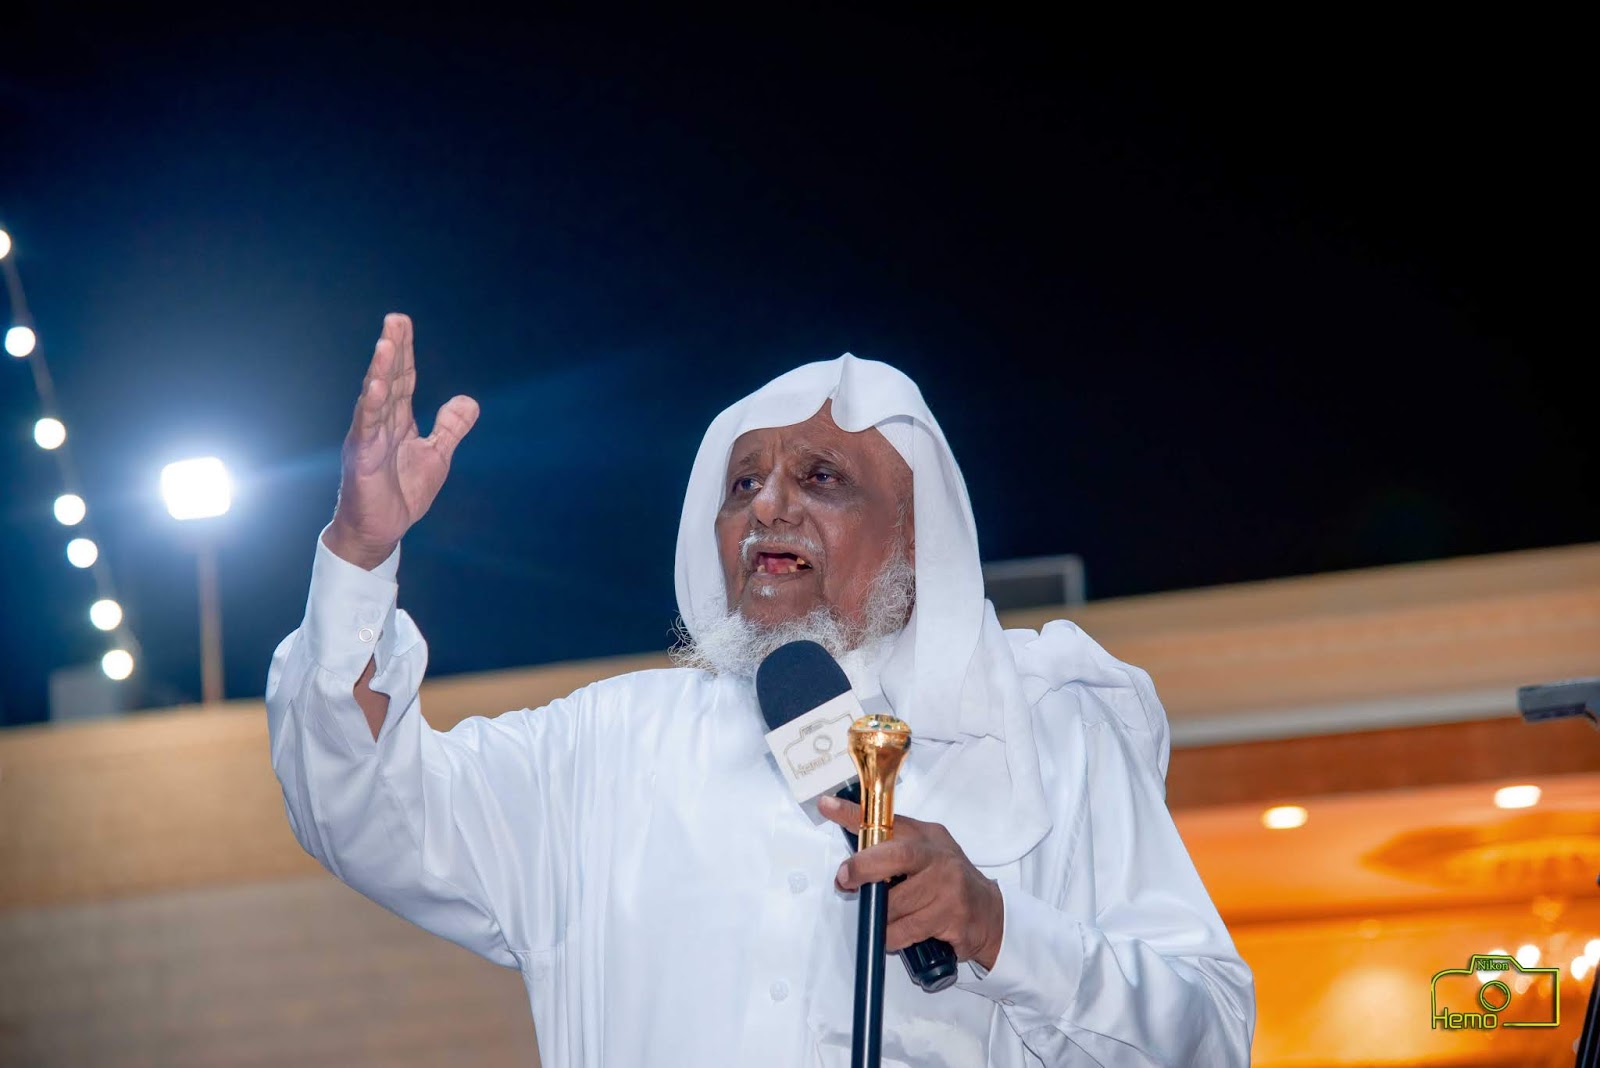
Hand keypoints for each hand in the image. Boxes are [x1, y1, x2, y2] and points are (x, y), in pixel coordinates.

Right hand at [325, 313, 479, 568]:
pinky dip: (371, 408)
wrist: (380, 530)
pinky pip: (366, 429)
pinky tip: (375, 388)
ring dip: (380, 371)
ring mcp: (368, 439)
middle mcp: (380, 423)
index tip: (403, 322)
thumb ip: (450, 427)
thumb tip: (469, 399)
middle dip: (392, 349)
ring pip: (374, 398)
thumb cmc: (401, 492)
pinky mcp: (361, 459)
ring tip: (386, 344)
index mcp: (397, 421)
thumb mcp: (436, 455)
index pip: (403, 379)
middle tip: (395, 319)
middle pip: (387, 379)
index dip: (405, 352)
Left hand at [819, 794, 1004, 970]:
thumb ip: (892, 852)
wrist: (991, 914)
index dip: (854, 813)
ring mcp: (948, 887)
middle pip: (895, 856)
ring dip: (880, 915)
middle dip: (863, 868)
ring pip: (895, 903)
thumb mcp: (926, 856)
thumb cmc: (949, 883)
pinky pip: (905, 931)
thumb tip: (848, 863)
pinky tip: (899, 933)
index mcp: (927, 837)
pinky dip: (892, 936)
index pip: (887, 821)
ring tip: (885, 917)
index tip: (828, 806)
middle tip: (846, 880)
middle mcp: (939, 857)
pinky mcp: (951, 917)